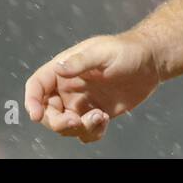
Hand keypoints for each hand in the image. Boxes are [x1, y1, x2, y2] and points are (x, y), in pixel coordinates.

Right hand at [24, 33, 161, 144]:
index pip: (37, 85)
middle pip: (47, 112)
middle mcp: (68, 87)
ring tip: (100, 117)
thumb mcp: (104, 52)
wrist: (152, 62)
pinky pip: (84, 132)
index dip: (31, 100)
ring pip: (65, 126)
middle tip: (77, 121)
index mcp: (64, 69)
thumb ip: (81, 61)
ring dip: (78, 128)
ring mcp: (81, 102)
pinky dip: (91, 133)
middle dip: (57, 122)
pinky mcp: (96, 113)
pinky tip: (105, 120)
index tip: (36, 115)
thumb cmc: (128, 50)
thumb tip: (59, 68)